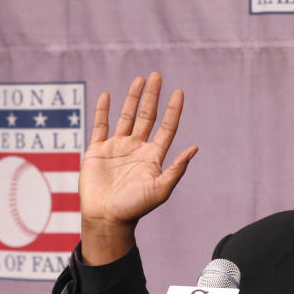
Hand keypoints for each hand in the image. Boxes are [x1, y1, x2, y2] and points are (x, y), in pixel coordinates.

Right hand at [79, 73, 197, 264]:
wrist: (107, 218)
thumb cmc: (135, 207)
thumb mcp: (161, 189)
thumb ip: (177, 168)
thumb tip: (195, 148)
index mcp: (153, 156)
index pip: (166, 127)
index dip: (173, 110)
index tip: (179, 92)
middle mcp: (136, 148)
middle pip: (146, 116)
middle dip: (152, 96)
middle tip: (157, 75)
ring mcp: (117, 148)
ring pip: (125, 117)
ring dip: (132, 98)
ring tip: (139, 79)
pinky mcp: (97, 151)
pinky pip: (100, 126)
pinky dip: (103, 110)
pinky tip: (108, 95)